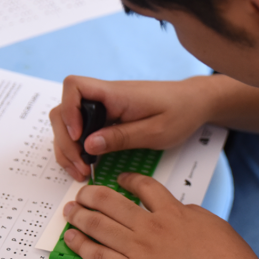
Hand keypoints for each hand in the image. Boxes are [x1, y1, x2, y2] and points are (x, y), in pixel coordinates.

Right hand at [49, 76, 216, 180]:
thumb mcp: (155, 131)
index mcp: (116, 94)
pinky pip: (83, 129)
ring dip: (69, 147)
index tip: (78, 136)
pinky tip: (87, 164)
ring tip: (80, 172)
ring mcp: (104, 106)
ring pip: (69, 121)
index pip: (74, 86)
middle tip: (80, 167)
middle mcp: (105, 97)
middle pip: (64, 109)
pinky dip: (79, 147)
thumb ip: (121, 138)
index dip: (68, 110)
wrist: (194, 103)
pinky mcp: (108, 116)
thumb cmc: (180, 112)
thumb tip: (87, 145)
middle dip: (65, 140)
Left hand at [61, 173, 258, 258]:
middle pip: (112, 203)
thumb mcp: (209, 222)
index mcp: (173, 211)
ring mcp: (139, 250)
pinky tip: (72, 239)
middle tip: (82, 193)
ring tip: (70, 211)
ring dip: (80, 216)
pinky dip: (81, 246)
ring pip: (100, 226)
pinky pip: (99, 257)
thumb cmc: (227, 258)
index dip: (128, 180)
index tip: (120, 179)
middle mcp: (151, 226)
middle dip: (92, 195)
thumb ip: (187, 215)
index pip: (144, 187)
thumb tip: (177, 212)